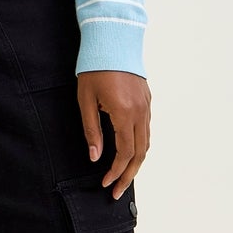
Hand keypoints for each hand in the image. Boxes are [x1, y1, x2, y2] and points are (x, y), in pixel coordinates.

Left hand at [77, 71, 151, 199]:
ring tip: (124, 177)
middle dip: (129, 176)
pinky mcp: (147, 100)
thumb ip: (92, 131)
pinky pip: (147, 130)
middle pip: (140, 154)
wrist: (112, 41)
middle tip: (118, 192)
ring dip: (136, 163)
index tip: (106, 184)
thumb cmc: (95, 68)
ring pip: (146, 143)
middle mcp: (140, 112)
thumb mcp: (86, 100)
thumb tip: (96, 157)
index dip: (116, 172)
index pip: (124, 153)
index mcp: (124, 113)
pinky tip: (130, 153)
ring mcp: (146, 106)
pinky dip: (140, 146)